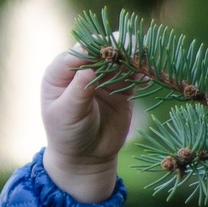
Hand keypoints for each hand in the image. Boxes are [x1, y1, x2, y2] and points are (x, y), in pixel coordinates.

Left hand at [40, 51, 133, 203]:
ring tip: (143, 59)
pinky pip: (133, 75)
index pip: (78, 53)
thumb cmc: (68, 135)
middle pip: (101, 51)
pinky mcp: (121, 88)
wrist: (86, 158)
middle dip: (116, 48)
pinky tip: (147, 76)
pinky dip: (141, 72)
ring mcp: (102, 77)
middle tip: (131, 49)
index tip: (108, 52)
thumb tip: (91, 64)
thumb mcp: (68, 113)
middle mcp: (81, 70)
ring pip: (119, 59)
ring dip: (132, 57)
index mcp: (60, 73)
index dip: (93, 50)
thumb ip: (79, 89)